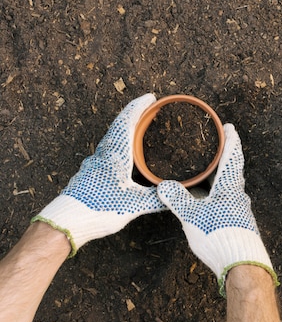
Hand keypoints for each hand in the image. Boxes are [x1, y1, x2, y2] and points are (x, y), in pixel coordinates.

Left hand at [32, 93, 164, 255]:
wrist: (65, 223)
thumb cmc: (98, 210)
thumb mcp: (134, 205)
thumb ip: (157, 200)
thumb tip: (177, 195)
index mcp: (115, 156)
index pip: (127, 123)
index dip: (138, 107)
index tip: (150, 97)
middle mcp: (102, 155)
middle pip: (118, 127)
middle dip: (133, 115)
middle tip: (147, 108)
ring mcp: (92, 164)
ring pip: (110, 139)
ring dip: (124, 130)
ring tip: (137, 129)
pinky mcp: (87, 175)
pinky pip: (105, 152)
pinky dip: (117, 144)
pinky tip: (121, 157)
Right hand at [157, 124, 276, 294]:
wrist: (241, 263)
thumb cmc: (219, 235)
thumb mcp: (192, 215)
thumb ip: (177, 198)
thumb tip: (163, 184)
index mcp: (229, 187)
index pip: (231, 157)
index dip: (230, 141)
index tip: (228, 128)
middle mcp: (238, 195)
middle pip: (231, 171)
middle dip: (223, 158)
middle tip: (215, 146)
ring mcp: (239, 210)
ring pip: (228, 187)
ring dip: (220, 177)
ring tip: (208, 171)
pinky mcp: (238, 222)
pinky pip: (227, 200)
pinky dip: (218, 193)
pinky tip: (208, 199)